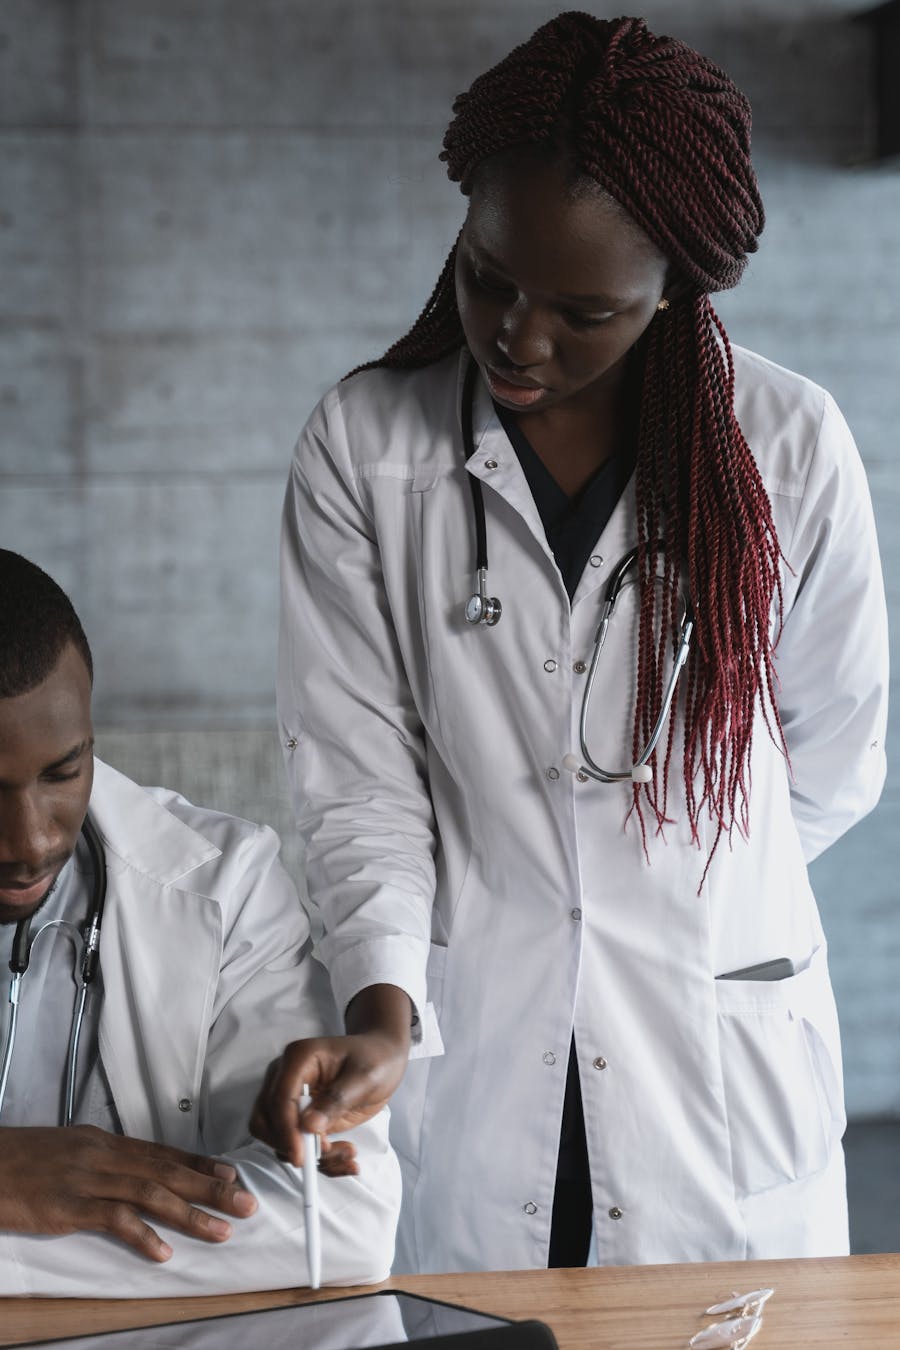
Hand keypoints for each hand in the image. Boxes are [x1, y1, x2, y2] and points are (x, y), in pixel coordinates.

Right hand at [0, 1125, 257, 1262]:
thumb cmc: (21, 1160)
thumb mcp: (68, 1149)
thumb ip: (101, 1159)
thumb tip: (132, 1169)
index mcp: (104, 1142)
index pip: (163, 1152)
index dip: (200, 1164)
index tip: (232, 1174)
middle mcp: (103, 1155)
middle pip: (167, 1171)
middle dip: (211, 1187)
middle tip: (246, 1202)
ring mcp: (86, 1179)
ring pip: (151, 1193)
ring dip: (190, 1213)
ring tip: (221, 1230)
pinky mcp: (66, 1205)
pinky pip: (113, 1218)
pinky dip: (142, 1235)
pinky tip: (164, 1252)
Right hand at [249, 983, 411, 1167]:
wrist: (383, 1058)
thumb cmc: (376, 1059)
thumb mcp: (365, 1076)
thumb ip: (336, 1099)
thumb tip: (308, 1127)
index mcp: (298, 1059)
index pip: (279, 1098)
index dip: (286, 1130)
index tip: (302, 1156)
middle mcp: (286, 1078)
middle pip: (265, 1121)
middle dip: (291, 1145)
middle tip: (327, 1152)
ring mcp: (291, 1100)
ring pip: (279, 1139)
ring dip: (311, 1156)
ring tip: (348, 1152)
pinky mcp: (301, 1119)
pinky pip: (297, 1147)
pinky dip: (319, 1160)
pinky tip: (347, 1160)